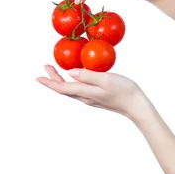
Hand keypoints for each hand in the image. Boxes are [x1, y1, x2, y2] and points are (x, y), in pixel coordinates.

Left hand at [36, 64, 150, 121]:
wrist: (136, 106)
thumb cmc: (124, 91)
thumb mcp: (106, 80)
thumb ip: (88, 75)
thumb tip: (70, 72)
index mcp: (85, 93)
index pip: (62, 88)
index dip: (49, 82)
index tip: (38, 76)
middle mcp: (85, 97)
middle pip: (64, 89)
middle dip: (53, 78)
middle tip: (46, 66)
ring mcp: (91, 98)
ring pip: (71, 89)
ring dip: (62, 80)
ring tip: (57, 70)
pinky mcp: (97, 97)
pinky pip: (79, 89)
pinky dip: (72, 82)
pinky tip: (77, 76)